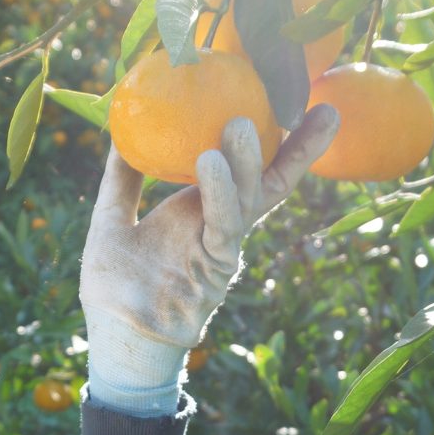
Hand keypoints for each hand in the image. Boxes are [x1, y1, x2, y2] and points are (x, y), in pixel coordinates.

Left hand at [79, 107, 338, 413]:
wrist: (115, 335)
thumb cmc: (116, 284)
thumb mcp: (113, 219)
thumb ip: (122, 179)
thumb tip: (120, 130)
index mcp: (203, 209)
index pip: (247, 167)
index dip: (273, 137)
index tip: (292, 99)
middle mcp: (222, 224)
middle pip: (269, 178)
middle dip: (300, 146)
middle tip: (320, 103)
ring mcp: (223, 245)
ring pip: (248, 197)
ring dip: (248, 160)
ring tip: (242, 122)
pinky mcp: (215, 267)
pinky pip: (221, 224)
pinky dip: (219, 192)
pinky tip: (211, 161)